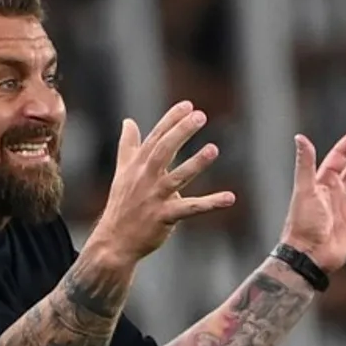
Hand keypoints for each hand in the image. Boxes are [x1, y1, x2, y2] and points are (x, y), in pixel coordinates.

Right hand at [91, 101, 235, 261]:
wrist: (115, 240)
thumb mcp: (122, 172)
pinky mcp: (164, 217)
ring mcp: (155, 197)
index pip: (156, 137)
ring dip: (195, 163)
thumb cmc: (122, 204)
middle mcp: (145, 178)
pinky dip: (210, 204)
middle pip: (164, 150)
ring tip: (214, 149)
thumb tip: (128, 121)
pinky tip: (230, 198)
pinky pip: (190, 208)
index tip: (188, 105)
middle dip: (181, 132)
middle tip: (200, 115)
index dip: (171, 120)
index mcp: (138, 165)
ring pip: (177, 177)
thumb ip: (128, 145)